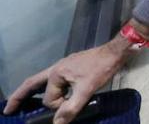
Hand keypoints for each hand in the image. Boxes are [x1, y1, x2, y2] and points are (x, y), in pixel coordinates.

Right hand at [3, 38, 128, 123]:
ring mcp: (64, 67)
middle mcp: (56, 68)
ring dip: (36, 92)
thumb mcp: (87, 89)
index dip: (58, 106)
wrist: (116, 51)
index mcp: (57, 73)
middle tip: (8, 109)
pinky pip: (55, 81)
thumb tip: (57, 123)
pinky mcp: (72, 68)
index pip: (50, 98)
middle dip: (20, 96)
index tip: (71, 105)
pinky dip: (50, 89)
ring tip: (25, 102)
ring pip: (44, 82)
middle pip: (32, 84)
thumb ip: (71, 107)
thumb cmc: (101, 68)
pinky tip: (54, 93)